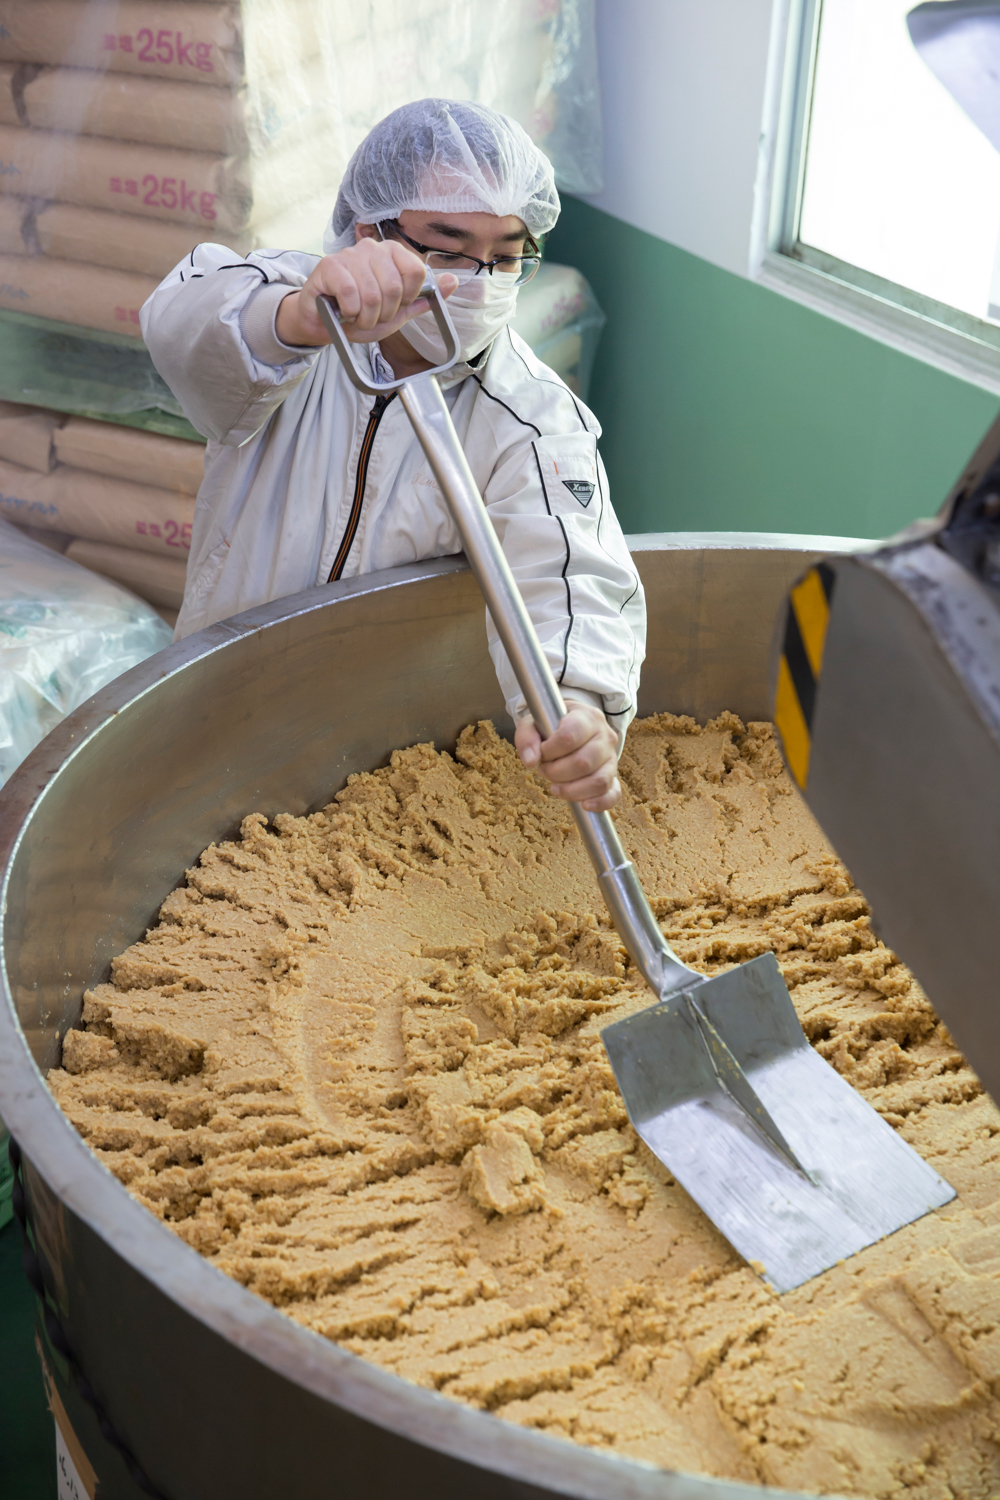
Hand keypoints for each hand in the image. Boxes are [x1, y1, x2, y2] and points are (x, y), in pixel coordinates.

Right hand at [275, 239, 456, 347]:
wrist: (325, 323)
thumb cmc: (361, 313)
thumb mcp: (399, 311)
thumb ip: (424, 297)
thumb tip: (453, 282)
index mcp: (393, 253)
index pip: (417, 272)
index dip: (407, 298)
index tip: (394, 305)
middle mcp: (373, 248)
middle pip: (394, 287)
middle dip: (384, 313)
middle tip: (371, 316)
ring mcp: (350, 254)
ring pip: (372, 295)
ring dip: (365, 317)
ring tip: (357, 316)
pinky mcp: (330, 265)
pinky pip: (350, 295)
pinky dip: (349, 312)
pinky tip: (343, 310)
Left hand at [515, 704, 620, 811]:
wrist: (571, 727)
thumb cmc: (551, 726)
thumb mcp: (533, 723)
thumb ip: (527, 737)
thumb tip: (530, 761)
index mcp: (587, 717)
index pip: (569, 736)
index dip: (550, 751)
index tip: (542, 752)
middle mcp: (605, 736)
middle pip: (583, 763)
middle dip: (556, 772)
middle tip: (545, 769)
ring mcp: (612, 758)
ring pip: (599, 781)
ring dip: (571, 790)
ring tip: (555, 786)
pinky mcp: (613, 776)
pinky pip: (613, 794)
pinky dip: (599, 802)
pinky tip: (583, 805)